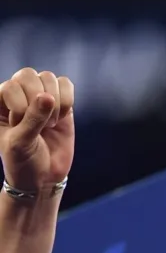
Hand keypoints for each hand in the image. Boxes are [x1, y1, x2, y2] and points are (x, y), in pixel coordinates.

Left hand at [0, 67, 74, 193]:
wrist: (43, 177)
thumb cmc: (22, 160)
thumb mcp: (20, 142)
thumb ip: (32, 119)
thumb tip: (48, 96)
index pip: (12, 86)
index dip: (21, 107)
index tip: (21, 128)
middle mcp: (18, 94)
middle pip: (29, 75)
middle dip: (38, 102)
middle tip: (40, 126)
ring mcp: (40, 97)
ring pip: (48, 78)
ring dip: (54, 102)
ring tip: (51, 123)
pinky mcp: (61, 103)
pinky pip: (66, 84)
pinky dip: (67, 99)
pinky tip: (62, 116)